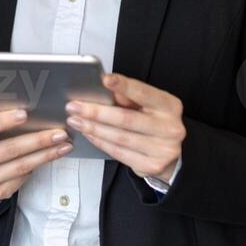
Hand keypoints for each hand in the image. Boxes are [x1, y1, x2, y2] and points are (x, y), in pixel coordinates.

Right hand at [0, 101, 70, 200]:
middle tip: (59, 133)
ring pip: (21, 166)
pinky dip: (38, 167)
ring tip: (64, 145)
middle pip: (9, 149)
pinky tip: (50, 157)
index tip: (25, 114)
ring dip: (45, 155)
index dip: (3, 121)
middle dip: (37, 140)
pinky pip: (22, 179)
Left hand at [65, 73, 184, 181]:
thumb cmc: (154, 122)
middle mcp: (170, 128)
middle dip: (96, 112)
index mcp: (169, 106)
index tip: (105, 79)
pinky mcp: (152, 165)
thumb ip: (129, 97)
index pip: (144, 93)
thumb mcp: (148, 105)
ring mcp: (163, 149)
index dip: (124, 86)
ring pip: (119, 138)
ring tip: (76, 120)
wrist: (171, 154)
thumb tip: (103, 90)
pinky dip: (100, 141)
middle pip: (127, 119)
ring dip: (93, 128)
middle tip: (75, 106)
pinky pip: (118, 152)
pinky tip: (88, 133)